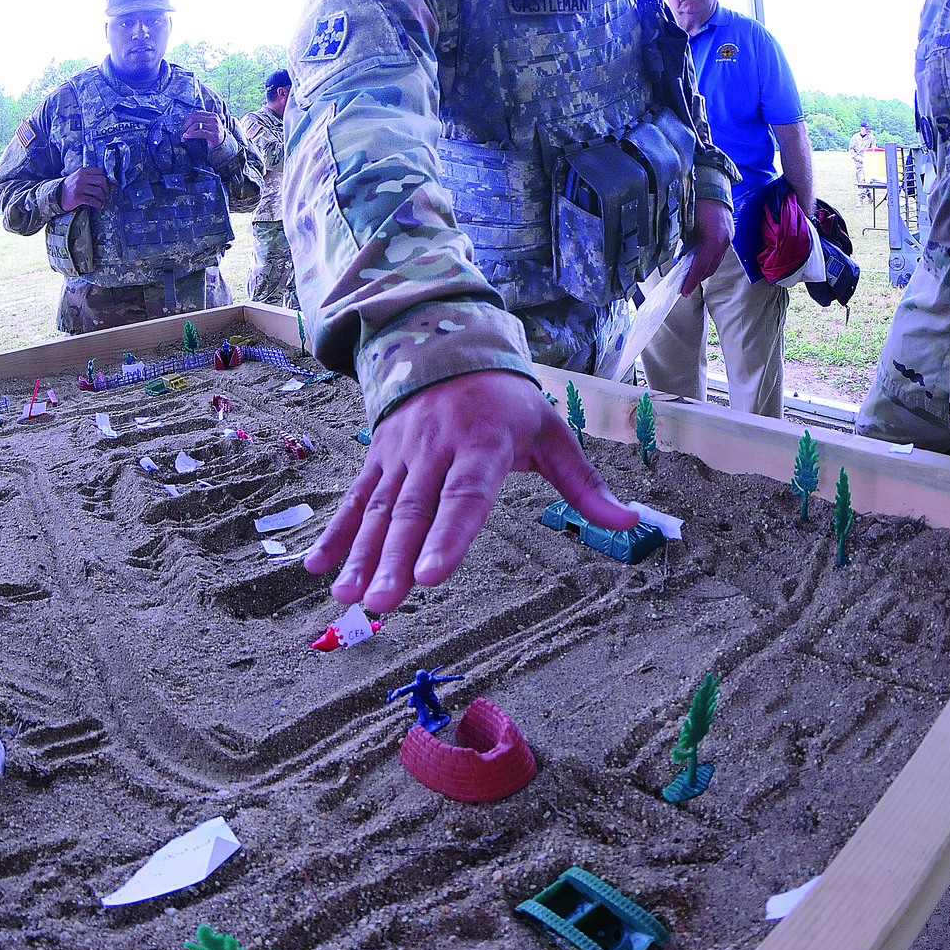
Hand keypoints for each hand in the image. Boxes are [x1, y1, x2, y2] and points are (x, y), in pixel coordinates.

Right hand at [60, 166, 111, 211]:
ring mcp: (79, 187)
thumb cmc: (73, 186)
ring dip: (103, 198)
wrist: (58, 194)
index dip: (107, 180)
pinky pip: (93, 201)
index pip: (101, 172)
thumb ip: (91, 176)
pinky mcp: (77, 197)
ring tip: (102, 201)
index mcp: (83, 171)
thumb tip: (108, 182)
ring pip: (99, 192)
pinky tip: (99, 206)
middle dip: (107, 189)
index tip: (107, 186)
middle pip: (102, 181)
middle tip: (106, 195)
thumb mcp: (80, 177)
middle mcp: (81, 178)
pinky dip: (98, 204)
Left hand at [181, 111, 226, 150]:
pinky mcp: (214, 135)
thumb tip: (186, 122)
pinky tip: (187, 137)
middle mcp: (214, 119)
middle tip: (182, 133)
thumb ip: (201, 121)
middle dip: (186, 126)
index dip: (187, 120)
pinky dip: (191, 134)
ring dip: (187, 131)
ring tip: (184, 137)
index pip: (196, 113)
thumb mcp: (208, 125)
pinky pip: (200, 132)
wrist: (223, 143)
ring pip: (196, 125)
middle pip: (194, 118)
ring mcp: (215, 127)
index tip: (183, 127)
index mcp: (212, 115)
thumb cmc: (213, 134)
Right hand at [304, 370, 639, 612]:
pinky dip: (334, 532)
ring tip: (348, 598)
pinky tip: (318, 567)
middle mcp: (435, 448)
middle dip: (393, 559)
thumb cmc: (508, 403)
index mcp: (482, 443)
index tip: (430, 576)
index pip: (464, 495)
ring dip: (360, 554)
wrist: (449, 346)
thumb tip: (631, 523)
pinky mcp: (377, 457)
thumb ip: (584, 483)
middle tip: (382, 603)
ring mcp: (401, 453)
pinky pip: (353, 497)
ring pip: (377, 509)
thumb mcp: (551, 432)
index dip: (448, 536)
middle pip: (412, 510)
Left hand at [680, 197, 733, 294]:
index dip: (691, 281)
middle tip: (684, 284)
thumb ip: (685, 244)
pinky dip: (709, 258)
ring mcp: (728, 238)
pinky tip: (698, 257)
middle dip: (697, 277)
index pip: (700, 267)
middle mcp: (724, 242)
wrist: (712, 184)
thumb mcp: (686, 225)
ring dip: (704, 268)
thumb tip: (680, 260)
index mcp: (712, 241)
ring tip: (690, 272)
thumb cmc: (695, 202)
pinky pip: (719, 252)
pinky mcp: (729, 234)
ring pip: (716, 261)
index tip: (683, 292)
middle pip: (710, 268)